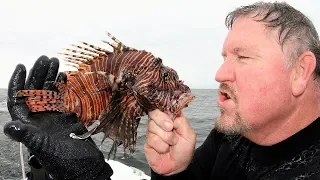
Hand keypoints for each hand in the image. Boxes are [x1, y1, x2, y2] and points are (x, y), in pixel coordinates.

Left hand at [3, 56, 112, 179]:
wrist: (86, 167)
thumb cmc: (65, 161)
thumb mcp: (44, 148)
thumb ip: (28, 136)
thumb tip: (8, 126)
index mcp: (29, 126)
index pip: (18, 101)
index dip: (18, 83)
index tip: (22, 66)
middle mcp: (38, 119)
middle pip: (34, 92)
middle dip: (38, 74)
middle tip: (45, 59)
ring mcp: (52, 117)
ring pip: (48, 92)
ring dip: (50, 77)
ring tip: (54, 62)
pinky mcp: (64, 117)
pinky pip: (61, 98)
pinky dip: (62, 86)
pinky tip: (64, 76)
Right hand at [144, 109, 195, 175]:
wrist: (177, 167)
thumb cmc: (184, 150)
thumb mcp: (189, 134)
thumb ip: (181, 122)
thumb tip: (171, 113)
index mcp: (171, 118)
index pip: (163, 106)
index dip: (165, 111)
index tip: (171, 119)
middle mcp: (160, 122)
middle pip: (154, 113)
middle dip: (163, 122)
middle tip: (170, 129)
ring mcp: (153, 131)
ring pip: (153, 127)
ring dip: (166, 138)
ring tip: (171, 144)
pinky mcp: (148, 141)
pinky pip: (152, 139)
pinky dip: (161, 146)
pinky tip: (164, 150)